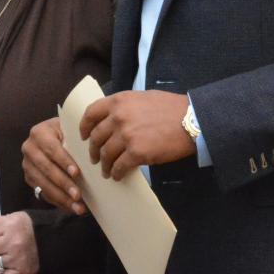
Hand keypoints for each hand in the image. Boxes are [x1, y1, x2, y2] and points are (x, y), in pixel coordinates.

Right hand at [22, 117, 86, 215]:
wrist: (53, 136)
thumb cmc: (67, 131)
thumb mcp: (70, 128)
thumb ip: (76, 137)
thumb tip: (92, 151)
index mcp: (39, 133)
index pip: (52, 148)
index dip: (64, 161)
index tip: (77, 173)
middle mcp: (29, 148)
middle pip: (47, 169)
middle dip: (63, 184)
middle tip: (78, 195)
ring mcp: (27, 165)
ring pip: (43, 184)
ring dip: (61, 197)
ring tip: (77, 207)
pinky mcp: (29, 178)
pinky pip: (43, 192)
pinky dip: (58, 202)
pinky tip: (71, 207)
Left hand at [80, 90, 194, 179]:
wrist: (191, 120)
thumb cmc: (172, 108)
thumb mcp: (144, 97)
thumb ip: (126, 106)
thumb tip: (114, 118)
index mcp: (120, 101)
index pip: (91, 113)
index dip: (84, 126)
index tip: (83, 136)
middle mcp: (119, 117)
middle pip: (96, 137)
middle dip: (93, 150)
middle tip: (95, 158)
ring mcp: (126, 135)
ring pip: (105, 154)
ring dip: (104, 165)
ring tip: (107, 171)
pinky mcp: (136, 153)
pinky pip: (119, 166)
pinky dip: (117, 173)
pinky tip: (119, 175)